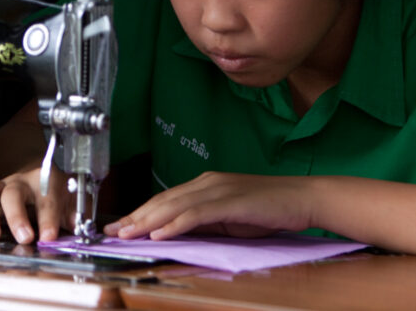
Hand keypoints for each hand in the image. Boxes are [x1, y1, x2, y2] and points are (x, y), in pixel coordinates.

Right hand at [0, 164, 75, 243]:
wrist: (41, 180)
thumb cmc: (57, 194)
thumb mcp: (74, 201)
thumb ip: (77, 212)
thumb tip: (74, 224)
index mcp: (46, 180)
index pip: (47, 196)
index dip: (48, 217)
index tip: (48, 237)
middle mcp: (21, 181)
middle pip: (14, 192)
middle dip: (17, 216)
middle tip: (24, 238)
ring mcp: (1, 186)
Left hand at [103, 171, 313, 239]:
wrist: (303, 199)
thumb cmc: (269, 210)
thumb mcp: (229, 218)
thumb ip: (204, 222)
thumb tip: (176, 234)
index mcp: (206, 184)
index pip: (166, 199)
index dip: (140, 213)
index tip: (120, 226)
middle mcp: (208, 182)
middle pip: (163, 200)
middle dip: (135, 217)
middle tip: (112, 232)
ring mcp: (218, 189)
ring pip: (174, 205)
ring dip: (147, 221)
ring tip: (126, 234)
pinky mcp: (230, 201)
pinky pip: (196, 213)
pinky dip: (175, 224)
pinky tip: (159, 234)